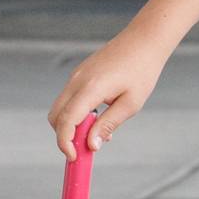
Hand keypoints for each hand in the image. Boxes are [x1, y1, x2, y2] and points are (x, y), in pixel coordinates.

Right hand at [47, 30, 170, 159]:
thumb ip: (108, 125)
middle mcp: (77, 80)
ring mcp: (76, 75)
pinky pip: (70, 98)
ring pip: (61, 107)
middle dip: (65, 135)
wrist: (143, 40)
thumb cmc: (142, 71)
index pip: (66, 121)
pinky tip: (99, 115)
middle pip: (55, 116)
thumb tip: (91, 145)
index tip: (75, 157)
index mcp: (90, 88)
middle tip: (86, 147)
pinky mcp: (80, 73)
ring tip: (98, 130)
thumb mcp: (130, 104)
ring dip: (72, 124)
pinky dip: (76, 112)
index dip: (65, 143)